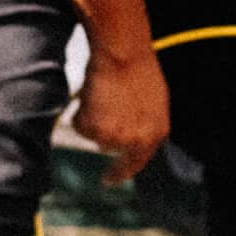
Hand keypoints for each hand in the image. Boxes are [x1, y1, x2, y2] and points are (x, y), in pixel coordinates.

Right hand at [73, 48, 169, 184]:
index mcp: (157, 134)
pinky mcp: (95, 130)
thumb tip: (127, 138)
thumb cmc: (138, 68)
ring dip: (92, 116)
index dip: (121, 172)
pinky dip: (80, 110)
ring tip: (104, 91)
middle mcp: (138, 141)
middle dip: (102, 136)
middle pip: (108, 147)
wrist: (124, 54)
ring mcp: (115, 138)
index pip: (138, 162)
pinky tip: (93, 92)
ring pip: (93, 134)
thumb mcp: (153, 100)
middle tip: (95, 123)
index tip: (108, 180)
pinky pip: (79, 125)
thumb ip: (143, 124)